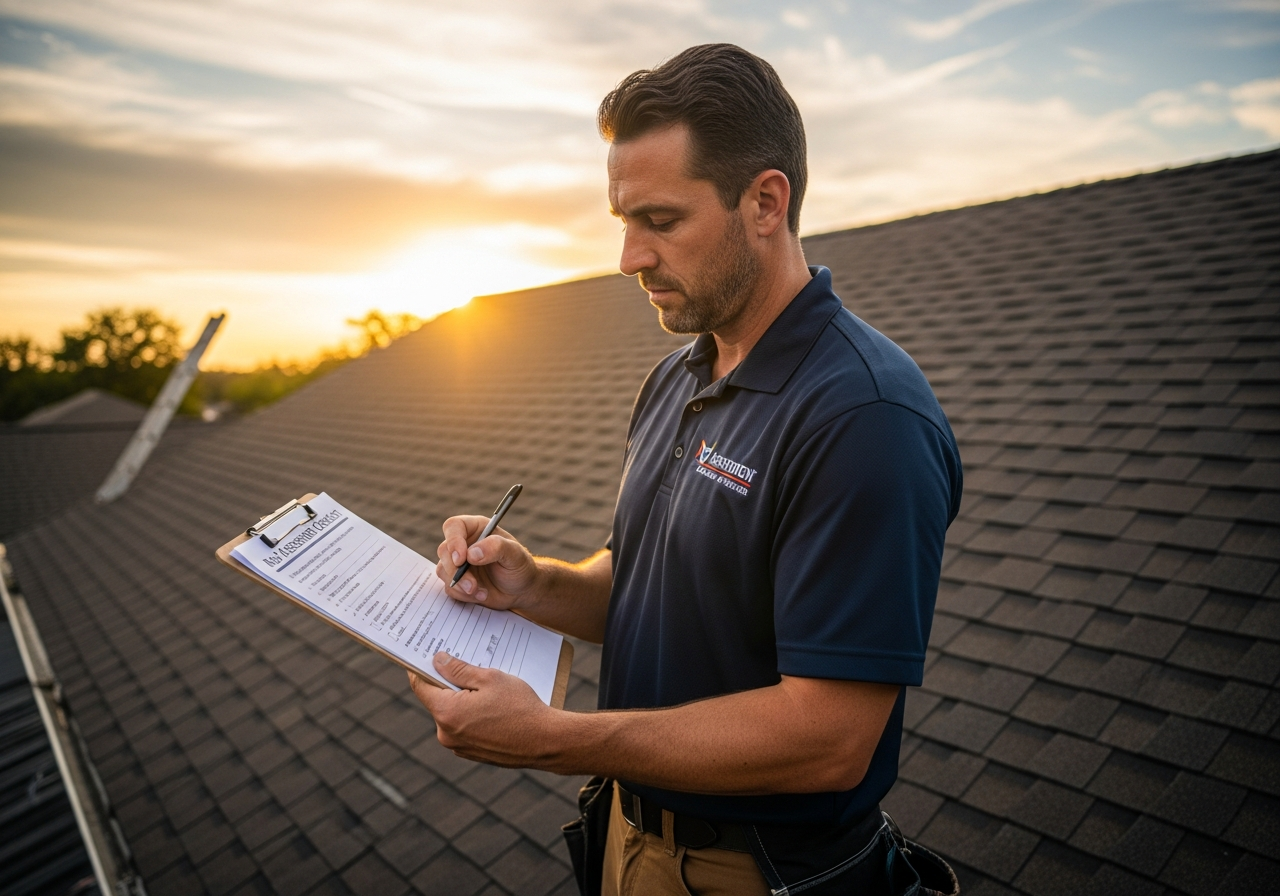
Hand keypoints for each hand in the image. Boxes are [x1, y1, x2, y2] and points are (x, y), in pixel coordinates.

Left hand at [409, 653, 556, 767]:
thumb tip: (437, 660)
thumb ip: (458, 669)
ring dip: (463, 700)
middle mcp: (446, 734)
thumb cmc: (520, 707)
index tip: (424, 655)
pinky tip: (494, 708)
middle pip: (437, 700)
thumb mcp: (489, 678)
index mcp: (446, 712)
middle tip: (468, 666)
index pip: (420, 685)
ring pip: (452, 714)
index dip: (420, 667)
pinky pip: (464, 728)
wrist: (546, 742)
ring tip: (488, 689)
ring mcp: (459, 747)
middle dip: (449, 683)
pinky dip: (473, 716)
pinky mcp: (472, 753)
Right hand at [436, 514, 538, 609]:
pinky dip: (464, 595)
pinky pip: (450, 587)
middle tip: (472, 584)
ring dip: (460, 585)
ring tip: (482, 592)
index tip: (462, 559)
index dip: (454, 541)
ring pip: (443, 570)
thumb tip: (471, 554)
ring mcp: (459, 563)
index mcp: (477, 529)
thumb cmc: (519, 566)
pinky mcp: (457, 580)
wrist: (521, 590)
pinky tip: (481, 594)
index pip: (454, 526)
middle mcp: (464, 543)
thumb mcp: (515, 554)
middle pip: (444, 550)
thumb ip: (496, 548)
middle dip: (455, 570)